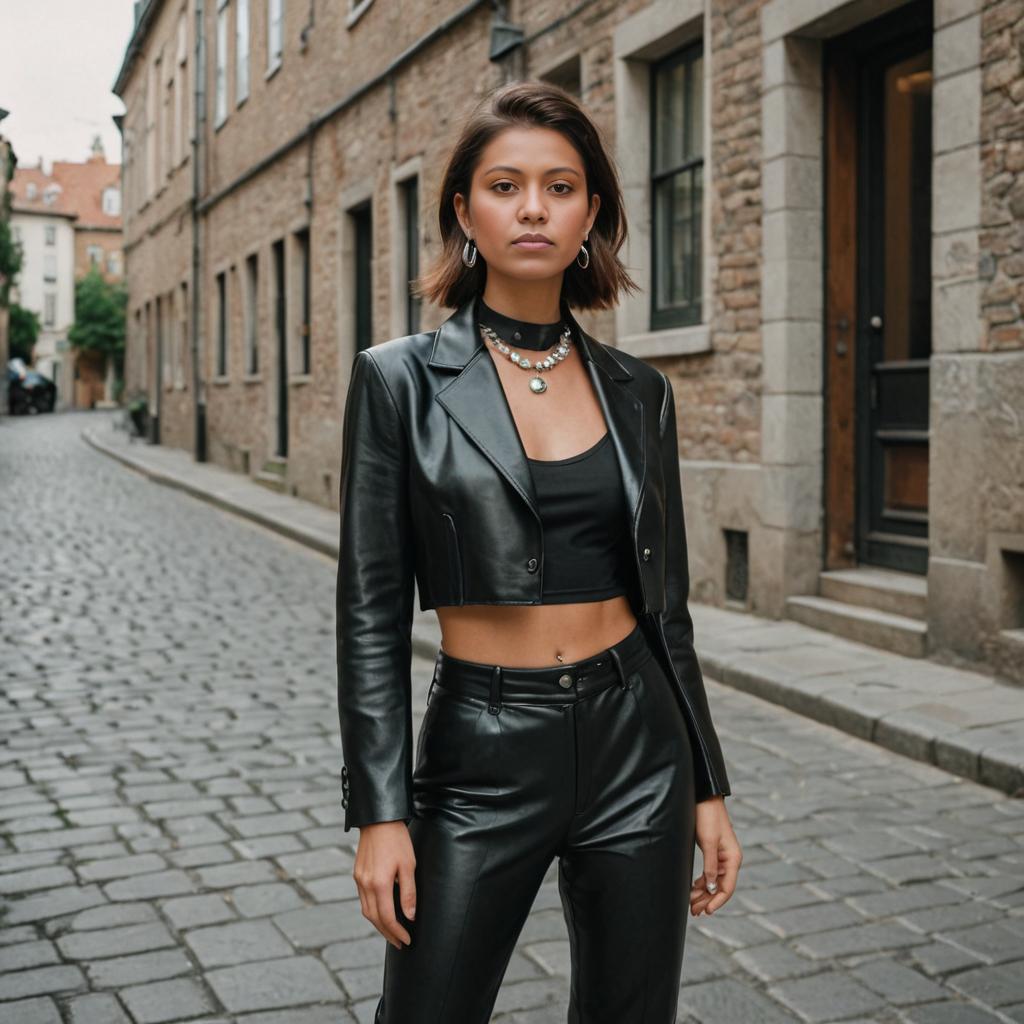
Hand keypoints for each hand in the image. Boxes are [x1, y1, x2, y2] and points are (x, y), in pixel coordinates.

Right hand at [353, 820, 416, 948]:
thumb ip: (408, 893)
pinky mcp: (357, 874)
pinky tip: (382, 912)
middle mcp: (365, 884)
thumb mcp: (408, 865)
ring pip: (366, 911)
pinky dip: (372, 911)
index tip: (407, 941)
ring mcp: (359, 879)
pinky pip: (363, 899)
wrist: (378, 819)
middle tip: (400, 943)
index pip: (387, 918)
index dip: (397, 932)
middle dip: (387, 933)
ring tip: (392, 932)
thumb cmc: (397, 840)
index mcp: (379, 884)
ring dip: (379, 924)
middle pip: (374, 918)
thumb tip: (410, 917)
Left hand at [690, 795, 740, 915]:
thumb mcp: (708, 842)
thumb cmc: (707, 817)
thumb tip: (710, 887)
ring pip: (713, 881)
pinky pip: (709, 873)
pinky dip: (702, 882)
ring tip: (691, 904)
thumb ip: (710, 865)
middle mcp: (730, 860)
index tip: (706, 912)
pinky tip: (693, 889)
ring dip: (703, 893)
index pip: (727, 887)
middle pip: (720, 887)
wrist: (704, 798)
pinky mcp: (714, 852)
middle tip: (693, 912)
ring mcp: (722, 857)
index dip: (717, 901)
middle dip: (707, 900)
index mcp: (733, 859)